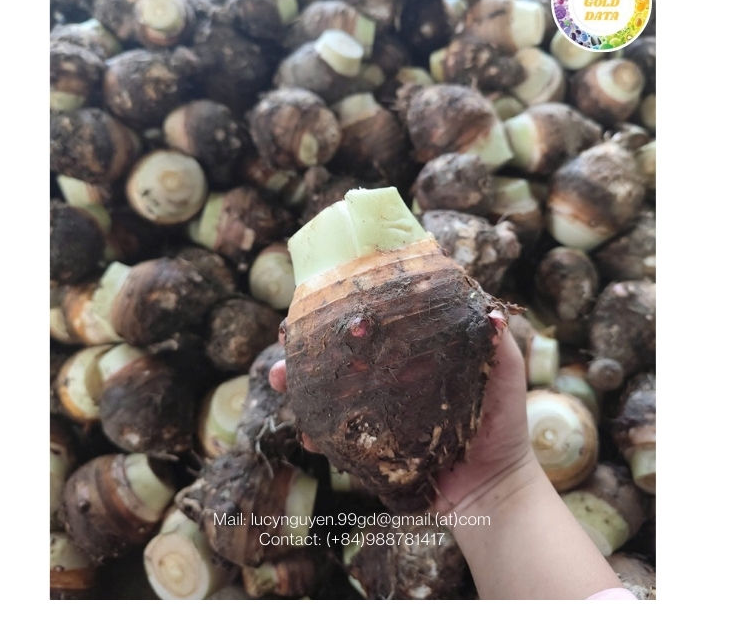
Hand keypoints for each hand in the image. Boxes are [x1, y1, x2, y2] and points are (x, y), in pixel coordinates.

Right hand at [268, 318, 533, 506]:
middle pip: (337, 355)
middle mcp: (386, 380)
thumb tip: (488, 305)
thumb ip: (494, 338)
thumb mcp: (505, 372)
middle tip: (284, 337)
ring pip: (325, 392)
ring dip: (295, 384)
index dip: (342, 310)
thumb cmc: (502, 424)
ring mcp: (375, 414)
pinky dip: (314, 435)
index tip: (317, 297)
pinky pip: (333, 439)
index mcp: (411, 355)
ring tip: (277, 378)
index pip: (371, 325)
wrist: (495, 485)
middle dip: (304, 344)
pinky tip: (306, 434)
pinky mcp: (369, 448)